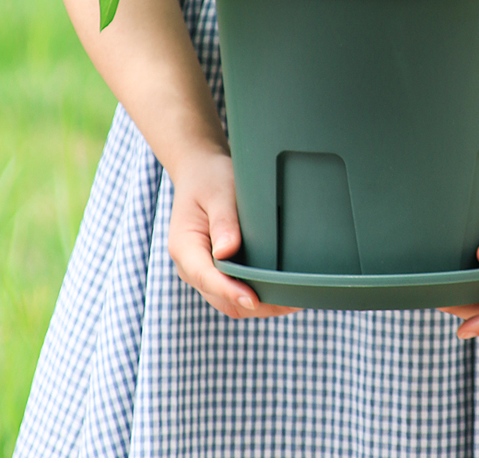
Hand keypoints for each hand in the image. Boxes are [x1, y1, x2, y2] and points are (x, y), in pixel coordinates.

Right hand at [167, 145, 300, 319]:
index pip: (206, 277)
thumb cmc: (210, 178)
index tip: (254, 299)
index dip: (230, 291)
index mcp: (185, 247)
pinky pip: (234, 293)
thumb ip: (223, 221)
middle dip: (255, 304)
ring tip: (293, 301)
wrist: (200, 172)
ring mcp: (202, 271)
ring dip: (259, 306)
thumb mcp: (218, 193)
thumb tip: (227, 252)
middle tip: (292, 302)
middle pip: (221, 298)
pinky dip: (257, 297)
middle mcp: (190, 266)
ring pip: (229, 302)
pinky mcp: (216, 271)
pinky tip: (281, 291)